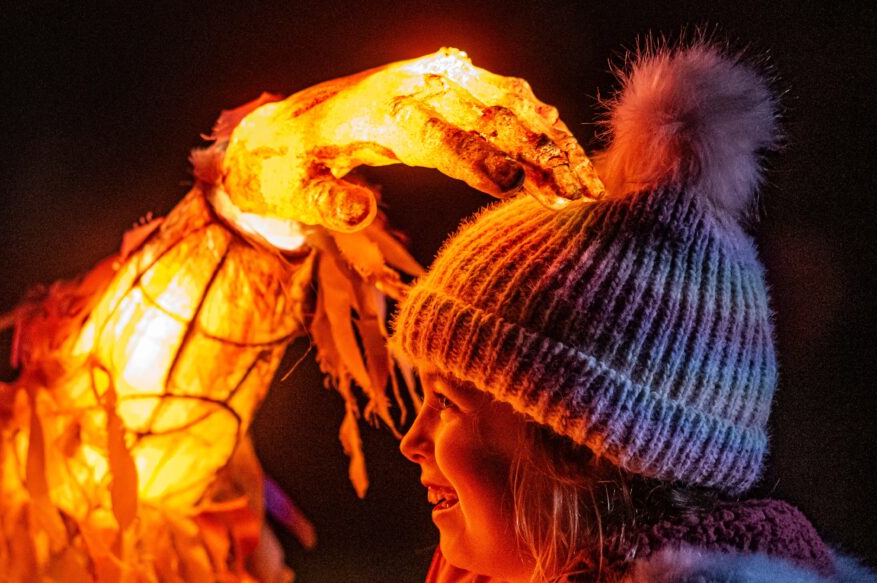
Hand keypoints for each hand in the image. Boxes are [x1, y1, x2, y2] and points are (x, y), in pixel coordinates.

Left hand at [220, 47, 604, 230]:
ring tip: (585, 184)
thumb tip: (360, 210)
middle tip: (575, 195)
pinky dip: (541, 128)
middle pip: (487, 115)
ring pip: (509, 102)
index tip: (517, 188)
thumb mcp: (294, 193)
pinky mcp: (452, 82)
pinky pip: (507, 99)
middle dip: (535, 153)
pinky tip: (567, 162)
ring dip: (551, 140)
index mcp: (376, 111)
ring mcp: (436, 77)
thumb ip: (325, 203)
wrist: (290, 128)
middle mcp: (413, 84)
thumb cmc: (292, 169)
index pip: (436, 133)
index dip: (477, 159)